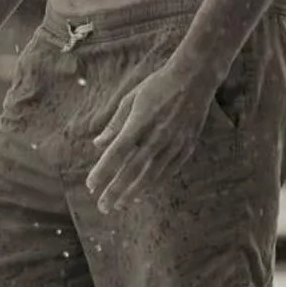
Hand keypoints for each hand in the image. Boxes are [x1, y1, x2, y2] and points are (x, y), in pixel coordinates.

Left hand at [85, 64, 211, 212]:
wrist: (194, 79)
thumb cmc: (157, 87)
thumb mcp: (130, 100)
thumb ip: (114, 125)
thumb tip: (97, 145)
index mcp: (138, 124)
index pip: (116, 154)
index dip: (103, 172)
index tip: (91, 186)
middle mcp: (156, 137)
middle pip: (132, 171)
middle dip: (116, 191)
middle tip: (103, 207)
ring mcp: (174, 143)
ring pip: (151, 175)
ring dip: (134, 192)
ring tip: (120, 205)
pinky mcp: (187, 146)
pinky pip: (169, 170)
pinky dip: (154, 183)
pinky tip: (143, 192)